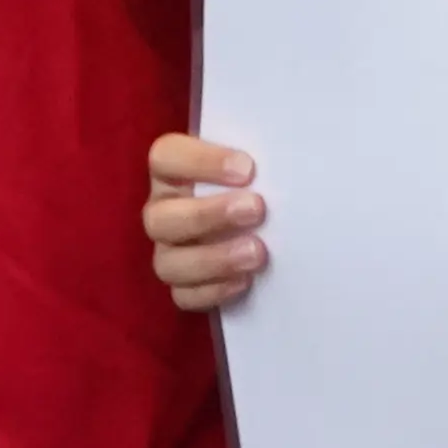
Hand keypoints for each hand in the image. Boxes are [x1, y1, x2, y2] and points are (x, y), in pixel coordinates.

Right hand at [146, 134, 267, 313]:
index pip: (166, 158)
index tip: (247, 169)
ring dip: (213, 259)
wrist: (271, 221)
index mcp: (173, 171)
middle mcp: (164, 211)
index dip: (200, 163)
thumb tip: (285, 152)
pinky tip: (246, 281)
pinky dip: (214, 291)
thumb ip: (261, 154)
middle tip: (256, 209)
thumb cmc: (260, 181)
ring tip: (257, 253)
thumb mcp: (258, 162)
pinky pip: (184, 296)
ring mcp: (169, 251)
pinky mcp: (183, 286)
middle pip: (161, 217)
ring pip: (169, 263)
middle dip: (209, 215)